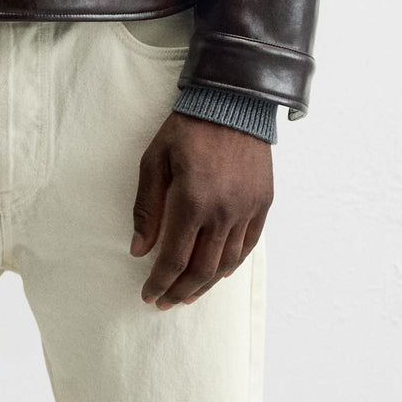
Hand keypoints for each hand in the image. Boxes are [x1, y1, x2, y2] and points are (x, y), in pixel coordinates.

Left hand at [130, 112, 272, 308]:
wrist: (233, 100)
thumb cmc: (187, 127)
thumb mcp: (155, 158)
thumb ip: (147, 206)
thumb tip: (139, 249)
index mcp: (192, 200)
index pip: (173, 258)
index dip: (159, 283)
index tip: (148, 295)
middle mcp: (222, 212)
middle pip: (201, 269)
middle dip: (180, 291)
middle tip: (165, 302)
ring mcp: (246, 209)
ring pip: (226, 264)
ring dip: (205, 284)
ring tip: (188, 293)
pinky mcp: (263, 203)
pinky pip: (248, 246)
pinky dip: (232, 264)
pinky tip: (218, 272)